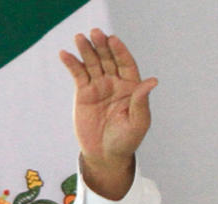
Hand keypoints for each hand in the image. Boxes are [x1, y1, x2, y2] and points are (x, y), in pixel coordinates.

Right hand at [59, 29, 157, 198]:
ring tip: (80, 38)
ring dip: (86, 50)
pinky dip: (72, 64)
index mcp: (131, 89)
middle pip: (109, 60)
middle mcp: (116, 84)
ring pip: (92, 63)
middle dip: (102, 46)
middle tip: (95, 33)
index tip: (113, 40)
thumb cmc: (126, 141)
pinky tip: (65, 54)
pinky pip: (78, 74)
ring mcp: (99, 87)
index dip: (120, 52)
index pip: (126, 65)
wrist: (105, 156)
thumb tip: (152, 81)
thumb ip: (141, 101)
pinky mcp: (84, 93)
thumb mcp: (137, 123)